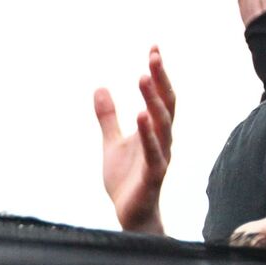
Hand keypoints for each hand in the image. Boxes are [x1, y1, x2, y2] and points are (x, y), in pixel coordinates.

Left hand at [95, 46, 172, 234]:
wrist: (130, 215)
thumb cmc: (126, 180)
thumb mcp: (111, 143)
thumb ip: (108, 117)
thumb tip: (99, 88)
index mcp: (154, 131)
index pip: (161, 97)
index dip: (158, 74)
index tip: (153, 49)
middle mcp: (163, 140)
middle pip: (166, 105)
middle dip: (160, 80)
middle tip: (153, 56)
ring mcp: (160, 157)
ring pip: (162, 125)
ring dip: (153, 101)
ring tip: (144, 79)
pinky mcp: (153, 175)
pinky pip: (153, 152)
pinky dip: (148, 134)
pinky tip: (141, 115)